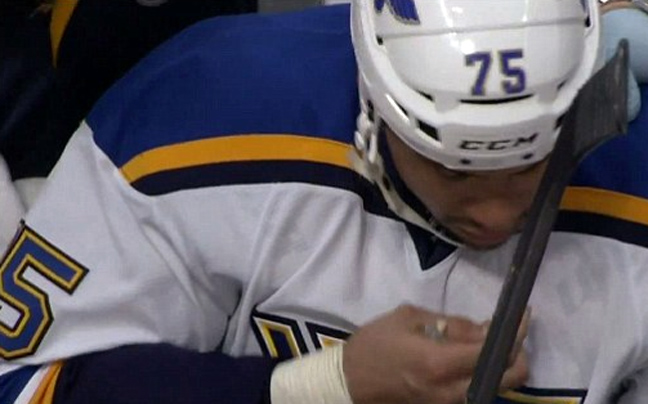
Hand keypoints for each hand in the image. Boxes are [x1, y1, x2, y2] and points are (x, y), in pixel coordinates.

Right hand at [343, 305, 528, 403]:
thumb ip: (451, 324)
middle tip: (514, 334)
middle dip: (518, 355)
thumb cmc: (375, 344)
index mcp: (439, 362)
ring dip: (501, 366)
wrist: (348, 381)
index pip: (493, 350)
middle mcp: (450, 390)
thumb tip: (484, 329)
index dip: (516, 333)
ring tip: (492, 342)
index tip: (524, 316)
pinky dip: (482, 375)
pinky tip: (474, 359)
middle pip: (506, 379)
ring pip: (493, 387)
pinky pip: (474, 393)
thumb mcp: (408, 318)